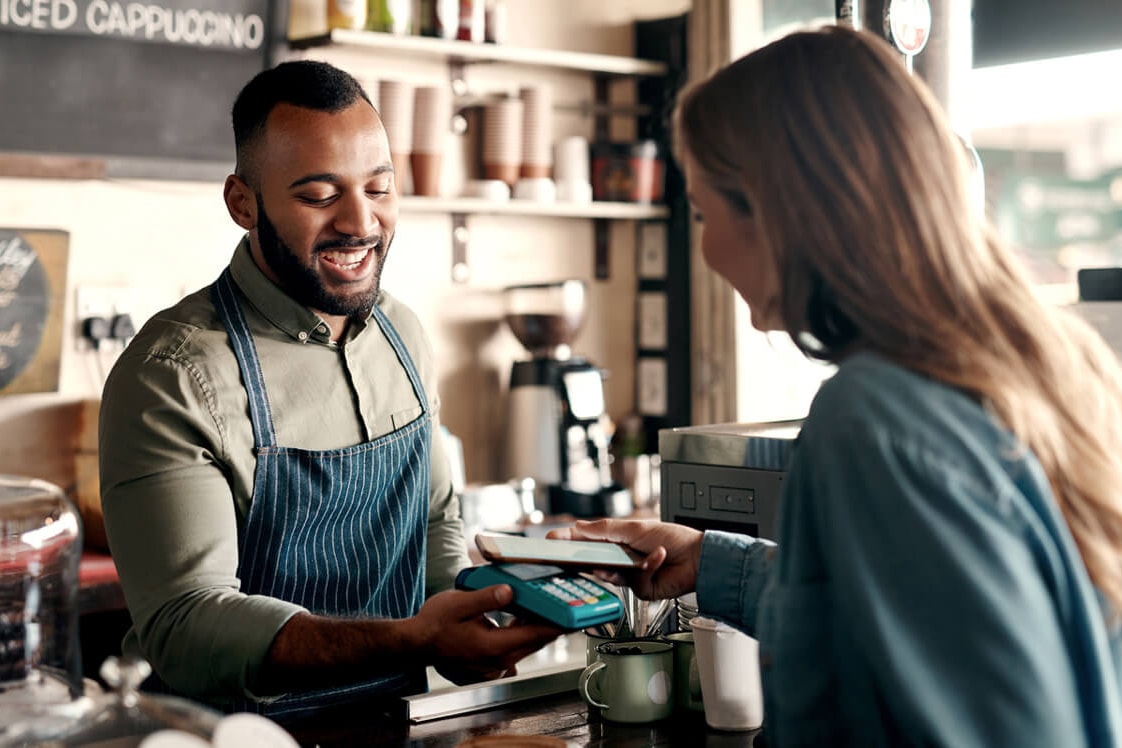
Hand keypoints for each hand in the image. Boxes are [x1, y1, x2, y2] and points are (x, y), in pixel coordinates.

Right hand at [414, 586, 562, 685]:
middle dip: (552, 622)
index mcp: (494, 646)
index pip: (536, 635)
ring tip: (544, 604)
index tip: (576, 614)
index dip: (558, 623)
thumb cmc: (434, 623)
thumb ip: (487, 597)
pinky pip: (515, 647)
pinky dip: (522, 632)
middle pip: (536, 641)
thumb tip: (509, 591)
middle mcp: (498, 660)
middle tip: (566, 602)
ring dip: (536, 627)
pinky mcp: (490, 664)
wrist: (415, 643)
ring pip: (526, 644)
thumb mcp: (459, 603)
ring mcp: (494, 666)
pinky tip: (521, 615)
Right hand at [547, 519, 702, 600]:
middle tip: (568, 558)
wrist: (699, 558)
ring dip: (616, 566)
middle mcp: (620, 558)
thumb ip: (604, 530)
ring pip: (609, 576)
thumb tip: (578, 527)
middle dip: (584, 559)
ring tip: (626, 558)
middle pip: (592, 561)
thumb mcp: (634, 528)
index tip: (550, 543)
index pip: (586, 541)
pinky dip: (647, 567)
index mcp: (617, 540)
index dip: (568, 542)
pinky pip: (634, 582)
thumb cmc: (673, 537)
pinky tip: (658, 557)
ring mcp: (629, 575)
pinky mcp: (640, 590)